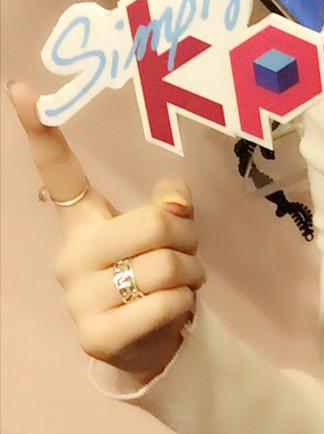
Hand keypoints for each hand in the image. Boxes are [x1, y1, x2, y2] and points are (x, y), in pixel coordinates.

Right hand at [6, 82, 205, 381]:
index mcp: (82, 221)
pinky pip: (165, 303)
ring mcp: (78, 298)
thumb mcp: (165, 235)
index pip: (58, 173)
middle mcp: (70, 255)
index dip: (41, 130)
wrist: (149, 344)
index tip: (22, 89)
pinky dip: (185, 305)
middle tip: (187, 253)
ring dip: (192, 274)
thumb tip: (174, 200)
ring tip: (181, 284)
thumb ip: (171, 207)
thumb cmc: (154, 276)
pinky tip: (174, 311)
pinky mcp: (95, 335)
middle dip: (189, 237)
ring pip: (168, 266)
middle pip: (156, 223)